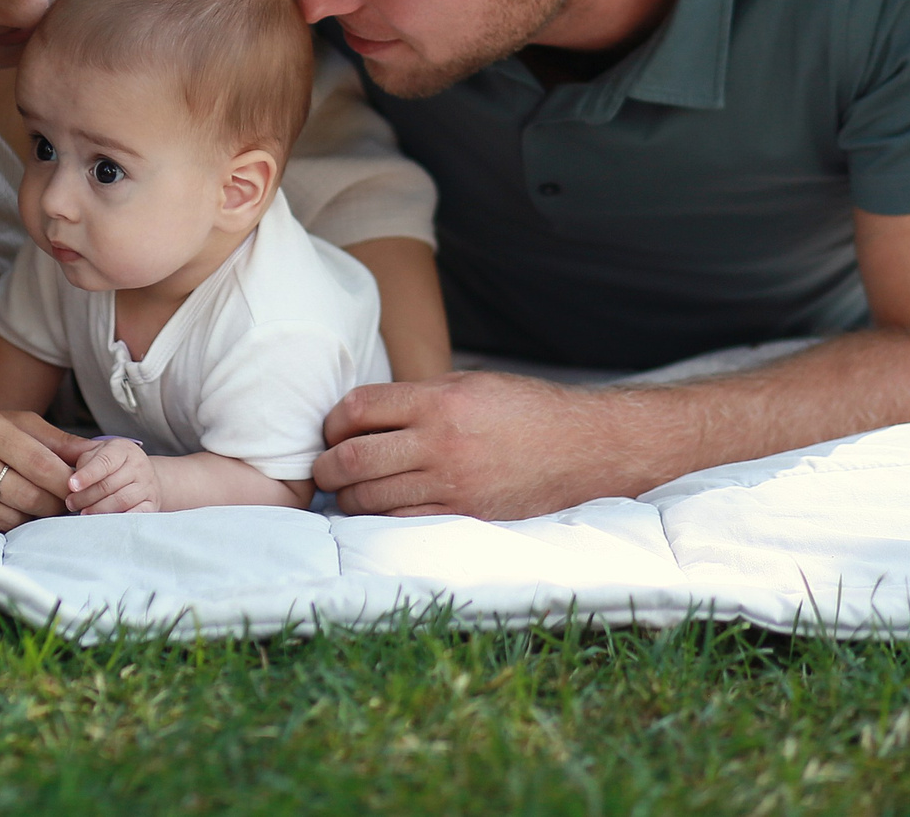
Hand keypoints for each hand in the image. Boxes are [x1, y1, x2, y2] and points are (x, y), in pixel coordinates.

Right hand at [0, 405, 89, 529]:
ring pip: (6, 517)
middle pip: (27, 494)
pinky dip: (1, 529)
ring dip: (29, 521)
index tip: (83, 493)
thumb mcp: (6, 421)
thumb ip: (51, 439)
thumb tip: (96, 453)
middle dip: (53, 507)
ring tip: (38, 515)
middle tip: (67, 511)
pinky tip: (9, 521)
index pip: (41, 464)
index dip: (68, 484)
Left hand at [66, 437, 157, 513]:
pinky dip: (119, 520)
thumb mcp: (98, 453)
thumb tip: (66, 476)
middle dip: (86, 496)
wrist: (144, 476)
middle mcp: (138, 465)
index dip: (87, 475)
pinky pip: (136, 515)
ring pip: (121, 500)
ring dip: (98, 510)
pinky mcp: (152, 505)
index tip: (71, 485)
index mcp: (123, 449)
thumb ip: (83, 460)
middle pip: (109, 484)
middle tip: (71, 503)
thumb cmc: (113, 465)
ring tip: (83, 513)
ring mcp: (147, 486)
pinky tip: (104, 523)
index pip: (104, 462)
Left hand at [314, 372, 603, 519]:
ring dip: (347, 499)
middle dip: (326, 467)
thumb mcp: (469, 384)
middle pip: (352, 459)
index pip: (357, 409)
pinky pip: (402, 524)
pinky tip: (377, 513)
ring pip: (370, 499)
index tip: (331, 430)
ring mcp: (453, 484)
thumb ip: (417, 397)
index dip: (332, 422)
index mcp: (439, 400)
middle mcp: (440, 443)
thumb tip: (363, 414)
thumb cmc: (525, 410)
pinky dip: (379, 520)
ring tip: (346, 493)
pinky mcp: (466, 516)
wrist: (584, 448)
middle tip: (325, 468)